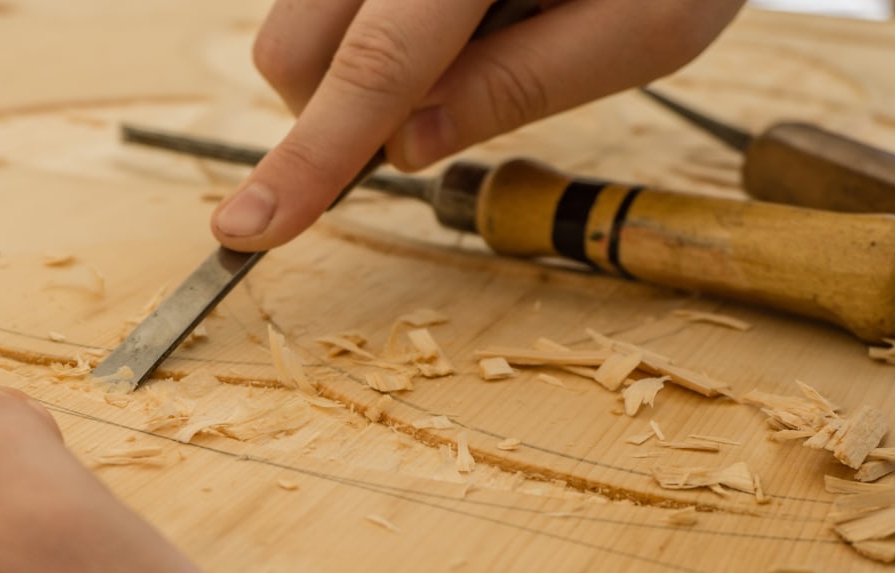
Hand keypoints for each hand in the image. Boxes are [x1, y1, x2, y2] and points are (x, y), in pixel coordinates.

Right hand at [210, 0, 743, 251]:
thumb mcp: (647, 26)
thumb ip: (523, 85)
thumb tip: (404, 148)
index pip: (376, 63)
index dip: (310, 156)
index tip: (246, 228)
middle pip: (296, 45)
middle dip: (336, 114)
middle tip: (431, 110)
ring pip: (301, 19)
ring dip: (360, 67)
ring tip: (467, 33)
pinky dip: (366, 29)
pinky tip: (444, 12)